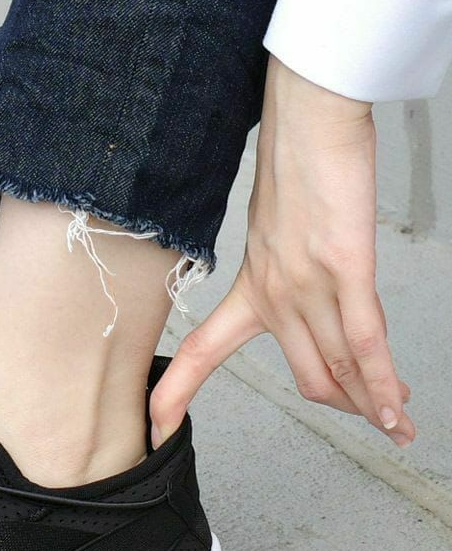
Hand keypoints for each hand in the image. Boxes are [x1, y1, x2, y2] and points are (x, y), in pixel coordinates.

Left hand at [152, 56, 414, 448]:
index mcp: (250, 289)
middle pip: (306, 376)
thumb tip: (304, 292)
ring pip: (337, 368)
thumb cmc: (300, 167)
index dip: (171, 396)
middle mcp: (275, 296)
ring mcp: (309, 286)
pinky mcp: (346, 269)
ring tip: (396, 427)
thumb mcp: (274, 230)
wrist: (310, 119)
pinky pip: (364, 342)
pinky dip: (381, 383)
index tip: (155, 431)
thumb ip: (284, 269)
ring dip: (370, 404)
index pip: (196, 354)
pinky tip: (395, 412)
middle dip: (344, 406)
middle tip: (371, 420)